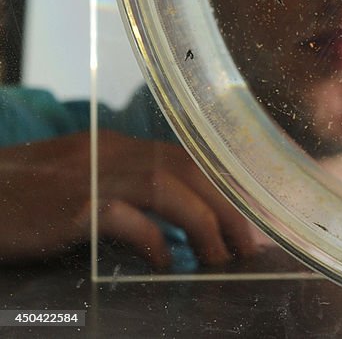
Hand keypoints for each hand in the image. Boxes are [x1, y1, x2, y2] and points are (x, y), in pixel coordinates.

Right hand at [0, 130, 255, 267]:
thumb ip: (125, 193)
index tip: (247, 216)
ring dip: (205, 223)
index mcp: (116, 145)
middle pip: (190, 168)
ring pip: (170, 188)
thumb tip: (173, 226)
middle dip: (228, 206)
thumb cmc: (23, 198)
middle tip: (248, 244)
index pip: (187, 156)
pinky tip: (167, 265)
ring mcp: (93, 176)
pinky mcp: (74, 208)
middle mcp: (111, 153)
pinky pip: (128, 219)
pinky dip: (156, 242)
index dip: (224, 186)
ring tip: (219, 257)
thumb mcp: (79, 181)